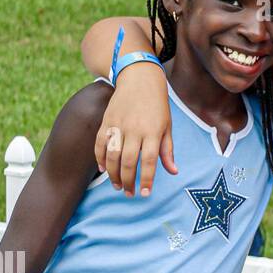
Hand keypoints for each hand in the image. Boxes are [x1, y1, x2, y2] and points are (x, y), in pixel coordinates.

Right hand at [94, 63, 176, 197]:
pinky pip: (100, 143)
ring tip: (117, 186)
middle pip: (129, 161)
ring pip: (112, 155)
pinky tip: (103, 169)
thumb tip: (173, 171)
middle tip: (129, 194)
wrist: (139, 78)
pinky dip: (99, 158)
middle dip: (129, 181)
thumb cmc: (157, 105)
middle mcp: (134, 129)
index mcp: (152, 131)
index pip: (149, 161)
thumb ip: (167, 150)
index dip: (147, 179)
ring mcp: (118, 124)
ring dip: (113, 174)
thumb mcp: (167, 126)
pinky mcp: (106, 120)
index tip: (145, 193)